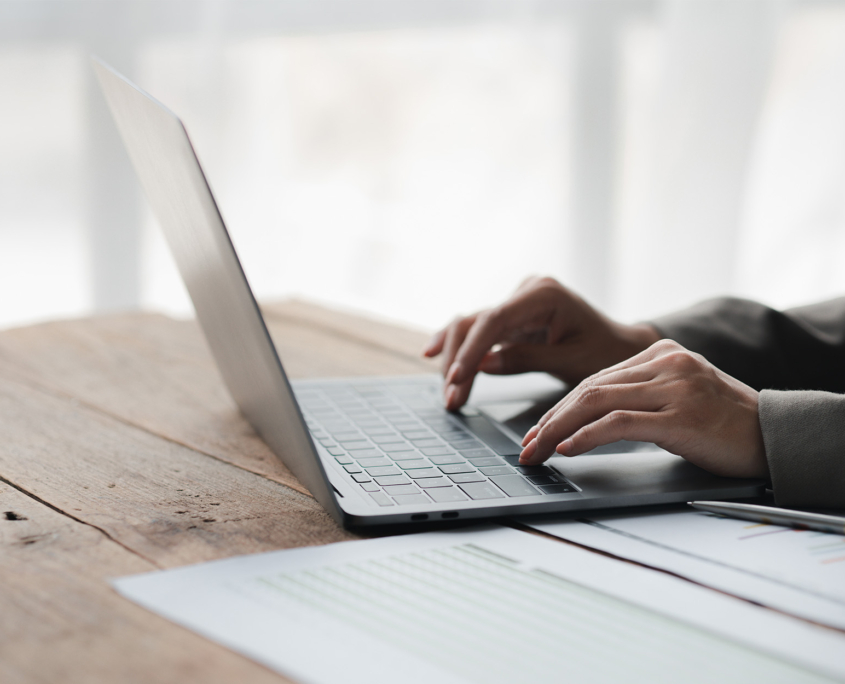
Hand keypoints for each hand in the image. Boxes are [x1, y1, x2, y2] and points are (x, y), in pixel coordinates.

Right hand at [423, 276, 659, 409]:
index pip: (495, 320)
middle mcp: (524, 292)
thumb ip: (527, 359)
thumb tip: (482, 365)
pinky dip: (459, 348)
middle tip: (451, 399)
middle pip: (475, 321)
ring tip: (450, 396)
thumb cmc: (605, 352)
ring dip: (455, 359)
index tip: (457, 379)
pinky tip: (433, 354)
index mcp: (543, 294)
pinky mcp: (510, 317)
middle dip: (458, 360)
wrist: (621, 345)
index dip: (470, 350)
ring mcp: (515, 303)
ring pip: (469, 326)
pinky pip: (477, 331)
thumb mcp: (572, 361)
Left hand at [519, 340, 768, 478]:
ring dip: (558, 428)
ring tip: (537, 451)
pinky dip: (587, 435)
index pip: (596, 379)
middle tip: (527, 446)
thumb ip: (638, 397)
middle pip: (589, 387)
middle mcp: (666, 363)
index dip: (560, 407)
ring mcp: (674, 386)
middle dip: (550, 419)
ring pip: (596, 400)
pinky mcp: (681, 415)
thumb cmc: (724, 424)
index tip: (538, 431)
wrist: (776, 436)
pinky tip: (568, 448)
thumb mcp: (678, 398)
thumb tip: (585, 419)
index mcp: (661, 353)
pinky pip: (619, 422)